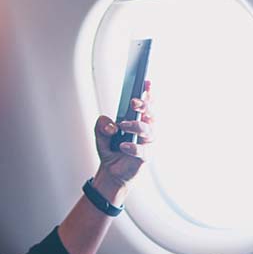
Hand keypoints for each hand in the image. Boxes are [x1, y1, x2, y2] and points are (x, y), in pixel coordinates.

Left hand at [92, 80, 154, 203]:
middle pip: (151, 113)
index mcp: (138, 119)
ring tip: (122, 126)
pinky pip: (142, 150)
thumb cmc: (111, 149)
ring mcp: (147, 143)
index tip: (146, 81)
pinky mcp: (145, 157)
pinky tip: (123, 146)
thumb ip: (102, 125)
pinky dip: (132, 147)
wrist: (111, 172)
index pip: (146, 103)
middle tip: (133, 102)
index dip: (148, 92)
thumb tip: (111, 126)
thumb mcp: (100, 134)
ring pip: (148, 130)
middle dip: (145, 105)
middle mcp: (146, 129)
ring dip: (135, 125)